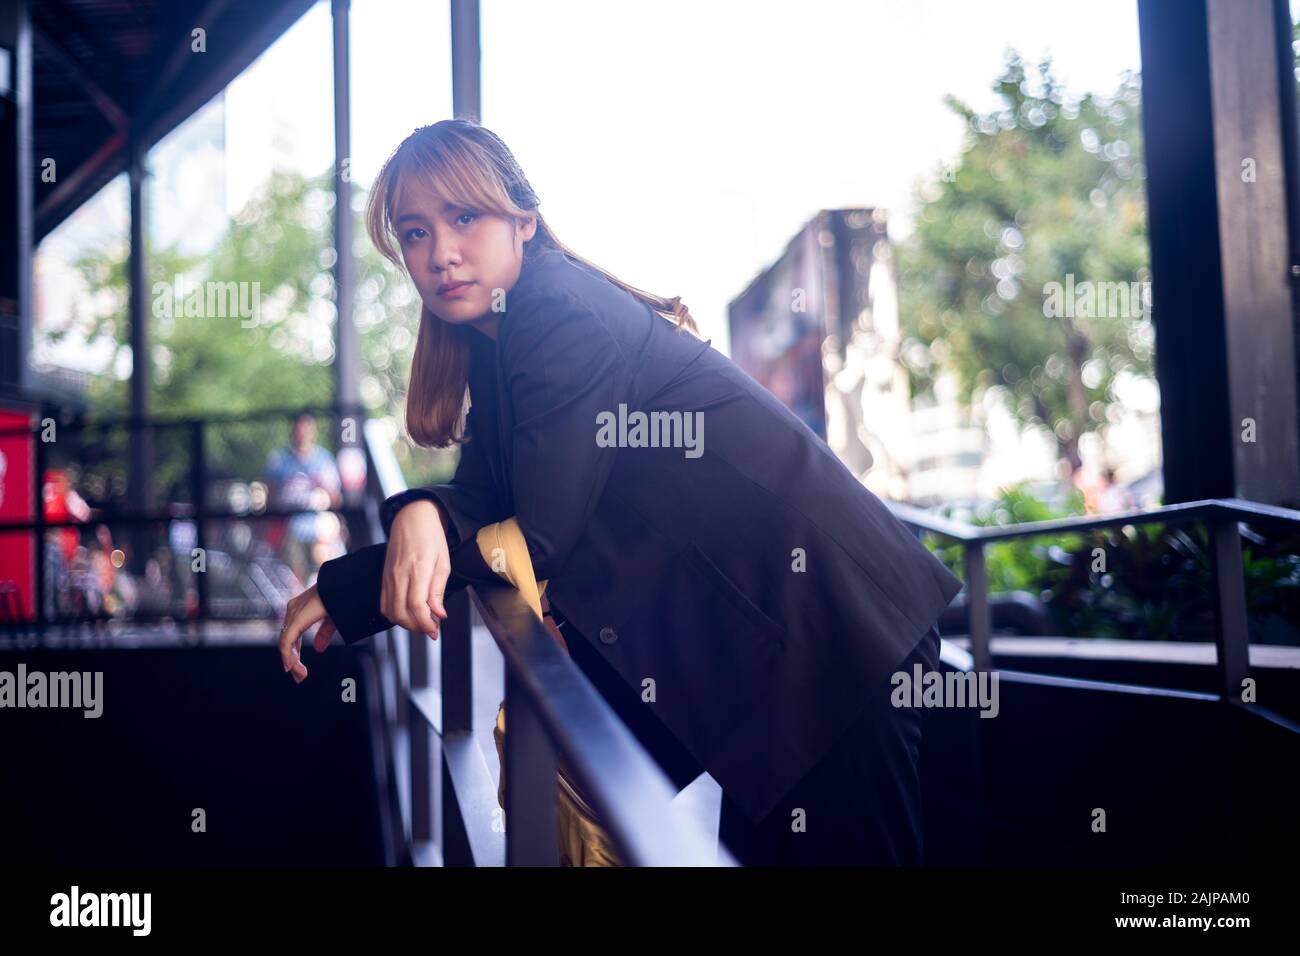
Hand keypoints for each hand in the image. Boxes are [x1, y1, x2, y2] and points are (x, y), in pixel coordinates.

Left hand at [278, 584, 337, 683]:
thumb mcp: (333, 618)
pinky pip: (287, 641)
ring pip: (285, 643)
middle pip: (287, 640)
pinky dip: (288, 656)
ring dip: (291, 661)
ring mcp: (293, 612)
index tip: (300, 670)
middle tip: (299, 677)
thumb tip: (318, 649)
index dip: (295, 654)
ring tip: (299, 675)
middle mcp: (293, 609)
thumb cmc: (343, 596)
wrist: (348, 584)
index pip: (292, 636)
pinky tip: (292, 667)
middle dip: (292, 660)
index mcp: (300, 608)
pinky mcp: (297, 619)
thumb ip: (324, 633)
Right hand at [381, 499, 450, 637]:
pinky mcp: (383, 578)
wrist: (412, 518)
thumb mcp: (444, 562)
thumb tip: (439, 614)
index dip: (426, 624)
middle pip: (400, 613)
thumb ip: (439, 590)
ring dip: (405, 623)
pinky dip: (394, 614)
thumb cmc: (431, 537)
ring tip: (420, 622)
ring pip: (390, 611)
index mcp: (418, 569)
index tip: (435, 630)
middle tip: (430, 629)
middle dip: (416, 627)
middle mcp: (399, 575)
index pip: (417, 606)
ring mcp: (388, 577)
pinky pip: (384, 603)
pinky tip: (408, 613)